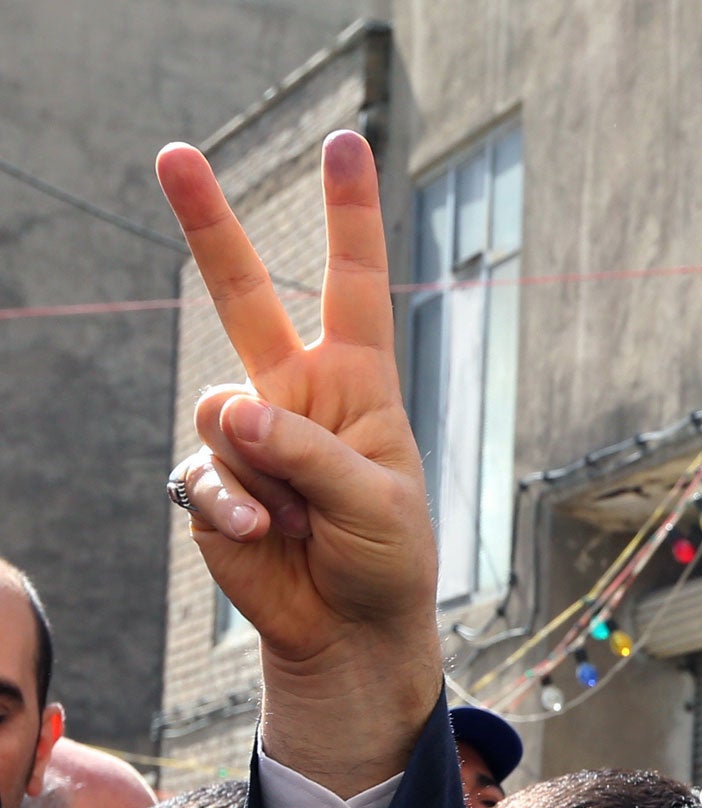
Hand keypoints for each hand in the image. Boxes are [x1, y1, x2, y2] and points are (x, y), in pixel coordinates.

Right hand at [157, 131, 440, 794]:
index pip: (354, 285)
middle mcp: (297, 396)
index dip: (350, 216)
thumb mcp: (378, 504)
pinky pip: (205, 474)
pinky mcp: (212, 482)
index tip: (345, 144)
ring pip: (223, 411)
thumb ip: (313, 454)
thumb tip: (235, 415)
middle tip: (173, 154)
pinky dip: (234, 508)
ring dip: (258, 468)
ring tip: (295, 518)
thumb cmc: (387, 561)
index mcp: (358, 385)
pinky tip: (263, 536)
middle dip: (211, 226)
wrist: (349, 629)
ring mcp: (250, 437)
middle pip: (247, 296)